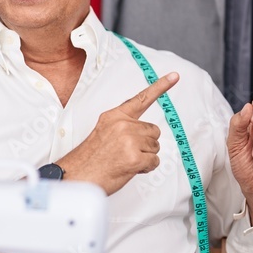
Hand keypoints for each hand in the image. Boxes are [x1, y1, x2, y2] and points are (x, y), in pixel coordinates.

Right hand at [58, 72, 178, 195]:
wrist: (77, 176)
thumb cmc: (90, 159)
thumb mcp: (103, 133)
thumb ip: (123, 127)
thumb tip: (143, 134)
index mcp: (114, 116)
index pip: (140, 99)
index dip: (160, 86)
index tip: (175, 76)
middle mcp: (123, 125)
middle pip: (153, 131)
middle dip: (145, 143)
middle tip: (126, 153)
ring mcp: (129, 140)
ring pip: (155, 147)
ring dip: (145, 156)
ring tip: (124, 161)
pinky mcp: (134, 158)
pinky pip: (154, 161)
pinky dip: (146, 168)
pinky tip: (129, 168)